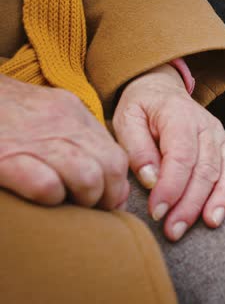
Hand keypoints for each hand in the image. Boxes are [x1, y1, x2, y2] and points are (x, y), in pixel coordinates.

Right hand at [0, 74, 128, 208]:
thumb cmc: (4, 113)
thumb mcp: (46, 113)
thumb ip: (76, 138)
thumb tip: (106, 177)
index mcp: (72, 112)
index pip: (116, 154)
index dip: (116, 185)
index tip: (108, 202)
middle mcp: (60, 123)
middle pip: (110, 167)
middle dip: (107, 196)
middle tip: (91, 209)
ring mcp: (33, 139)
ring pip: (87, 176)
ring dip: (84, 199)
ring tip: (69, 204)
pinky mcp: (4, 157)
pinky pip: (47, 186)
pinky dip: (51, 197)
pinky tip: (42, 198)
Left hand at [113, 64, 224, 240]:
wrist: (161, 91)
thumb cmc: (142, 109)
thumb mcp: (126, 120)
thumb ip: (137, 150)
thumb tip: (152, 180)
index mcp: (180, 116)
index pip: (181, 157)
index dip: (171, 187)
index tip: (157, 212)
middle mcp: (207, 127)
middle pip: (206, 169)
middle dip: (191, 204)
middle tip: (174, 230)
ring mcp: (222, 137)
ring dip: (221, 199)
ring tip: (210, 223)